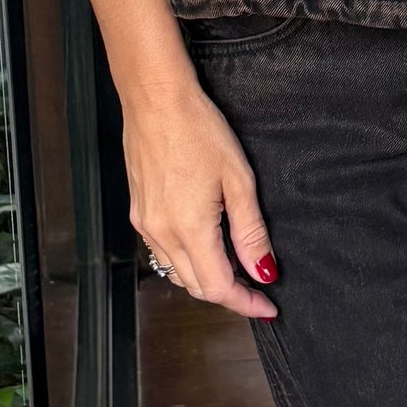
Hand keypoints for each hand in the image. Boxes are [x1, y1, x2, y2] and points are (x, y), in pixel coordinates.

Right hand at [123, 72, 278, 318]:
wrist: (155, 99)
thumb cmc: (199, 129)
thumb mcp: (238, 180)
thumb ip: (250, 232)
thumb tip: (263, 271)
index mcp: (189, 228)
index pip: (218, 288)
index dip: (246, 303)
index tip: (268, 308)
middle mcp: (161, 233)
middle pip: (195, 286)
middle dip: (229, 294)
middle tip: (258, 288)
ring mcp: (145, 223)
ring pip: (176, 273)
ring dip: (206, 279)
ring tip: (236, 268)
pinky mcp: (138, 212)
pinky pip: (162, 252)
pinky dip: (186, 261)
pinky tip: (206, 246)